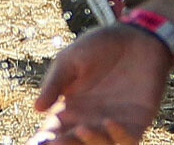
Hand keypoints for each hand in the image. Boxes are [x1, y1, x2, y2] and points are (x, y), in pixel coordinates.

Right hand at [30, 25, 173, 144]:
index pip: (53, 132)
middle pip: (74, 143)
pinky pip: (128, 139)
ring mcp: (113, 125)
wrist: (134, 38)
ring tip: (81, 129)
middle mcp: (89, 122)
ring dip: (90, 142)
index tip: (36, 142)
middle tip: (56, 141)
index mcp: (69, 110)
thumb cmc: (97, 47)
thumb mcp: (69, 62)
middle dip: (65, 144)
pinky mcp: (136, 122)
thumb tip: (36, 108)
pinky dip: (118, 136)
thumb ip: (54, 85)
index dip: (42, 140)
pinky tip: (108, 121)